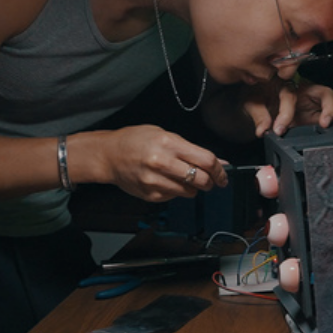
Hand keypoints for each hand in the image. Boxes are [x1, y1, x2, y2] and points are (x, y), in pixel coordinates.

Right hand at [97, 125, 230, 201]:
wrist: (109, 155)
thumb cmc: (135, 140)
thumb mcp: (165, 135)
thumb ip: (192, 150)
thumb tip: (219, 162)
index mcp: (168, 144)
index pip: (206, 160)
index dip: (220, 170)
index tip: (223, 174)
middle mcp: (162, 163)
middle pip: (201, 180)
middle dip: (210, 182)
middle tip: (209, 179)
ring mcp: (155, 181)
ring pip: (190, 192)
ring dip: (193, 187)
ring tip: (182, 177)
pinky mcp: (151, 195)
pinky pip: (174, 196)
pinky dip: (176, 190)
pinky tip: (166, 180)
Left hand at [242, 77, 332, 136]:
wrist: (260, 99)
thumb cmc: (257, 95)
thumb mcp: (252, 103)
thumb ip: (259, 115)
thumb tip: (262, 130)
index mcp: (286, 84)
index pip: (289, 96)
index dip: (285, 113)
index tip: (279, 129)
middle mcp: (304, 89)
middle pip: (323, 92)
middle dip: (328, 107)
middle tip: (326, 123)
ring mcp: (314, 100)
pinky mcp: (318, 111)